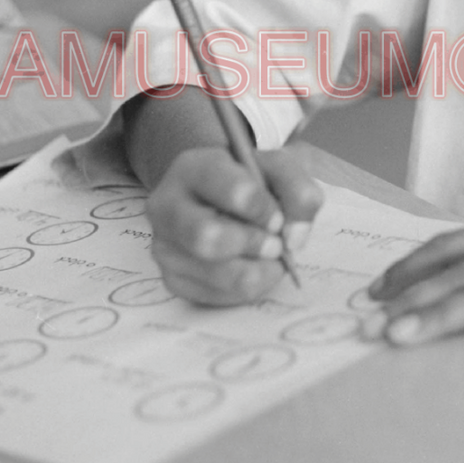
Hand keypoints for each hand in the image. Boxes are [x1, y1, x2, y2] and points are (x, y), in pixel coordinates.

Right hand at [146, 145, 322, 304]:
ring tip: (269, 256)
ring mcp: (165, 246)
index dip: (259, 207)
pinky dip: (246, 287)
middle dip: (253, 244)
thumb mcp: (281, 169)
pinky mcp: (172, 279)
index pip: (226, 187)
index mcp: (194, 166)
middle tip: (276, 244)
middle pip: (207, 237)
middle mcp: (167, 206)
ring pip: (214, 273)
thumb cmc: (254, 181)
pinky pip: (215, 296)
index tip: (278, 217)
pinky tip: (254, 268)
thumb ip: (298, 192)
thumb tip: (294, 238)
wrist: (229, 199)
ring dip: (255, 270)